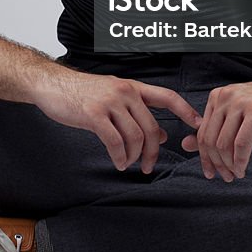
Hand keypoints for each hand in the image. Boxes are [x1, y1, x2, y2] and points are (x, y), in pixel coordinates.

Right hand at [37, 66, 201, 174]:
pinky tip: (118, 162)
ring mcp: (110, 101)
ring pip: (135, 136)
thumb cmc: (83, 93)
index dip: (185, 110)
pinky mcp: (94, 114)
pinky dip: (120, 156)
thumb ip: (137, 114)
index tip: (198, 124)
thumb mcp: (115, 99)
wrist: (53, 84)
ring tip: (128, 164)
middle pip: (151, 126)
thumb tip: (162, 134)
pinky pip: (115, 141)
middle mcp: (125, 91)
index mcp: (133, 87)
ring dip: (135, 156)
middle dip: (153, 151)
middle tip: (148, 167)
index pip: (167, 96)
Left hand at [181, 76, 251, 181]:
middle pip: (210, 139)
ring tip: (235, 174)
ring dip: (228, 165)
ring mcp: (241, 103)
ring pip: (223, 143)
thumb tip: (185, 145)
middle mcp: (226, 97)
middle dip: (215, 163)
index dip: (204, 156)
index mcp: (218, 96)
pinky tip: (242, 169)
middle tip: (224, 177)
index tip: (209, 172)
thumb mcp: (239, 116)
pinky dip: (240, 161)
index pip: (202, 132)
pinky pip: (241, 144)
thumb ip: (214, 129)